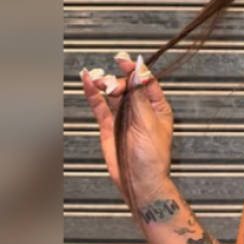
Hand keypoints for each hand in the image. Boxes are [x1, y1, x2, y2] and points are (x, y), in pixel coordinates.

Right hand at [80, 52, 173, 201]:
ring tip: (96, 80)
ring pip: (112, 94)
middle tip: (111, 87)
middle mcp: (141, 109)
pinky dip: (93, 94)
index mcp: (157, 107)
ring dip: (104, 84)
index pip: (145, 81)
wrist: (138, 181)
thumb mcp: (147, 124)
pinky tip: (86, 80)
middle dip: (117, 82)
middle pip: (127, 85)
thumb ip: (140, 98)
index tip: (124, 61)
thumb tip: (139, 72)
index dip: (135, 70)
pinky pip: (100, 106)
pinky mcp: (109, 125)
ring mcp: (124, 116)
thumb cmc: (152, 158)